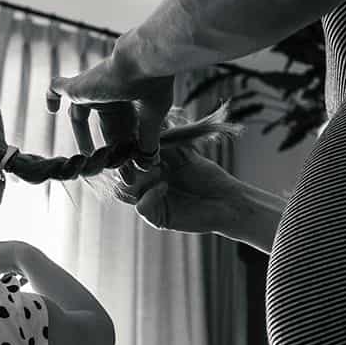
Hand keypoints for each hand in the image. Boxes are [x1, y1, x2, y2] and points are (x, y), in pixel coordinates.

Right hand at [0, 240, 37, 283]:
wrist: (30, 260)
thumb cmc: (8, 260)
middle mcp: (10, 250)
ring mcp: (21, 258)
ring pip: (10, 270)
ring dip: (5, 277)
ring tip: (1, 286)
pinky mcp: (30, 266)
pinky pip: (22, 276)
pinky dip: (18, 282)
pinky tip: (15, 287)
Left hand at [47, 41, 174, 164]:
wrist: (143, 62)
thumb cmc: (153, 83)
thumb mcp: (153, 118)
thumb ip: (148, 141)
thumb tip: (149, 164)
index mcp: (128, 97)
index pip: (123, 126)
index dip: (126, 148)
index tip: (135, 168)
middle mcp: (109, 92)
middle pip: (104, 126)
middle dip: (112, 152)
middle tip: (123, 175)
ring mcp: (91, 89)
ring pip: (80, 116)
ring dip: (84, 139)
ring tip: (88, 160)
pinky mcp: (77, 87)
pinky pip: (57, 88)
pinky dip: (51, 96)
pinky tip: (51, 109)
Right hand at [118, 144, 242, 234]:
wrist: (225, 199)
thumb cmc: (207, 175)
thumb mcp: (182, 152)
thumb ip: (161, 142)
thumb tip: (142, 126)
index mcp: (149, 168)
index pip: (125, 160)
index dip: (126, 151)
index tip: (137, 142)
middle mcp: (145, 185)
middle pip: (120, 175)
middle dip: (128, 165)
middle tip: (147, 159)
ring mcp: (150, 201)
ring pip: (124, 192)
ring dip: (137, 179)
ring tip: (159, 170)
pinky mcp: (158, 218)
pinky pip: (141, 207)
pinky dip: (149, 194)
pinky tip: (165, 186)